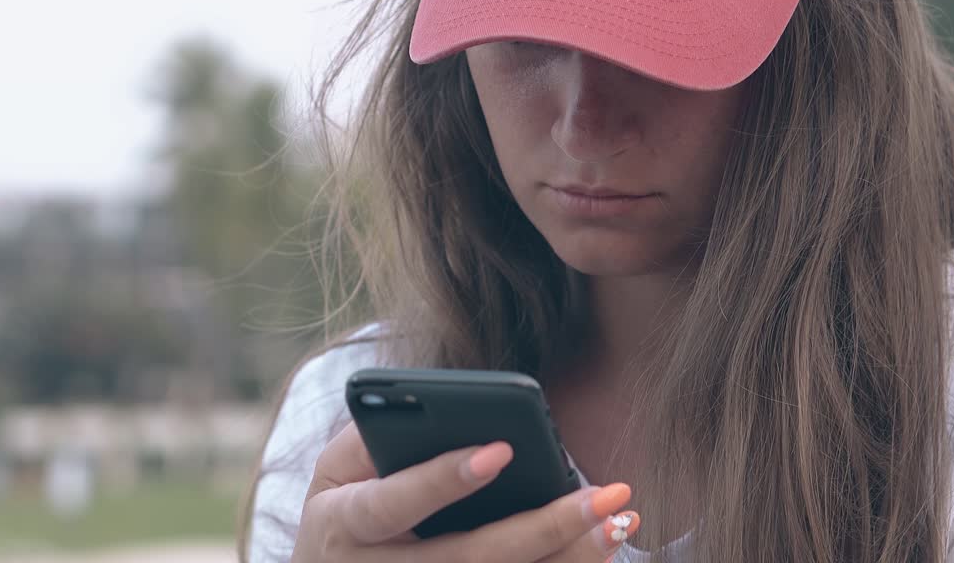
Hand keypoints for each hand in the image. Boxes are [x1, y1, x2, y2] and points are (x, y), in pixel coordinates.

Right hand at [290, 421, 640, 562]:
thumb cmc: (342, 508)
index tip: (501, 450)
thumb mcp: (337, 469)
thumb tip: (437, 407)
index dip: (444, 479)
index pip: (395, 503)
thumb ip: (374, 435)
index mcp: (344, 526)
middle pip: (471, 559)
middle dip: (543, 528)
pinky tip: (601, 549)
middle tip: (602, 494)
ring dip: (568, 561)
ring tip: (616, 520)